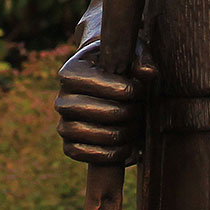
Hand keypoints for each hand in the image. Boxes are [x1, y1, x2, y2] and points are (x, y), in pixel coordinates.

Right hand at [54, 41, 155, 164]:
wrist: (106, 89)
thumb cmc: (120, 67)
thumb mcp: (130, 55)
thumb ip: (141, 59)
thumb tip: (148, 73)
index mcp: (70, 72)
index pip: (97, 83)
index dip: (124, 89)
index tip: (140, 90)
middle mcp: (62, 99)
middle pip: (98, 111)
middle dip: (127, 113)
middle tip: (140, 110)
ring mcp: (63, 123)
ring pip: (91, 134)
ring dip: (121, 134)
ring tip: (136, 127)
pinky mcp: (68, 145)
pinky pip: (82, 153)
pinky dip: (108, 154)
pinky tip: (126, 148)